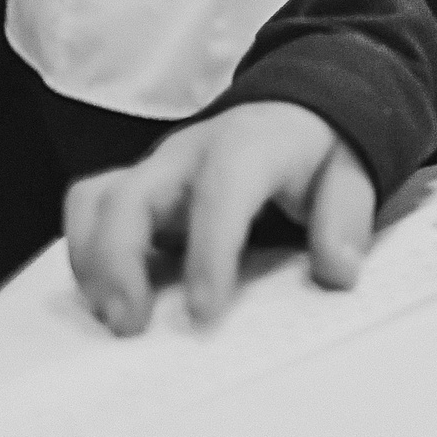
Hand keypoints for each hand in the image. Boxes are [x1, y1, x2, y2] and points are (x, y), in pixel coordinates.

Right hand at [65, 102, 374, 335]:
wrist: (295, 110)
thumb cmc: (316, 151)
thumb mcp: (349, 172)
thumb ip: (345, 218)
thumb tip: (339, 269)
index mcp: (247, 147)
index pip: (220, 194)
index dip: (209, 253)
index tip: (204, 312)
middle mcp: (189, 154)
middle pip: (130, 195)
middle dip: (119, 262)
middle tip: (131, 326)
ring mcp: (155, 169)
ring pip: (95, 201)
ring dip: (91, 264)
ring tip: (111, 317)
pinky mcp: (136, 186)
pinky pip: (90, 209)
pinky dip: (86, 254)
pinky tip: (108, 296)